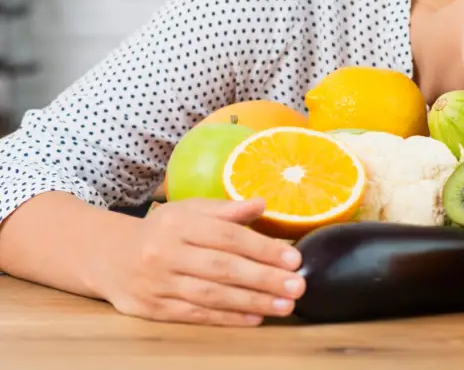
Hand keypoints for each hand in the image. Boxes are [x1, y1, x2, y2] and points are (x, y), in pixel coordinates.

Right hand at [91, 198, 305, 326]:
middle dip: (264, 278)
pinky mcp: (153, 309)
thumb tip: (262, 203)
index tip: (294, 258)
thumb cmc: (162, 230)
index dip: (263, 248)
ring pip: (211, 295)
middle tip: (297, 286)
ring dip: (252, 302)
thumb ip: (225, 210)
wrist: (108, 256)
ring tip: (284, 306)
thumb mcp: (189, 210)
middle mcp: (167, 253)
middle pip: (222, 268)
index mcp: (180, 223)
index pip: (228, 236)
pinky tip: (255, 318)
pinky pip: (195, 315)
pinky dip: (227, 318)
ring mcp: (159, 283)